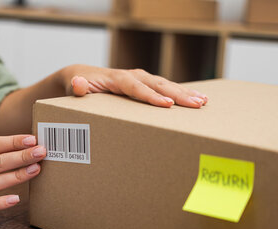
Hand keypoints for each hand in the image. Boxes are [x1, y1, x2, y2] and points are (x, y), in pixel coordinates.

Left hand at [60, 64, 207, 107]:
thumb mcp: (73, 88)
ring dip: (185, 93)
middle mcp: (132, 76)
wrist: (80, 76)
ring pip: (165, 84)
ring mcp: (140, 79)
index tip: (167, 104)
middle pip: (157, 84)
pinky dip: (181, 93)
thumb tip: (78, 84)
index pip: (136, 88)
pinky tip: (197, 99)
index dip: (151, 96)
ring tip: (203, 102)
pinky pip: (165, 88)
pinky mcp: (144, 84)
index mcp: (116, 79)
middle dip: (178, 94)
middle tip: (196, 104)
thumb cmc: (78, 86)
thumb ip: (76, 88)